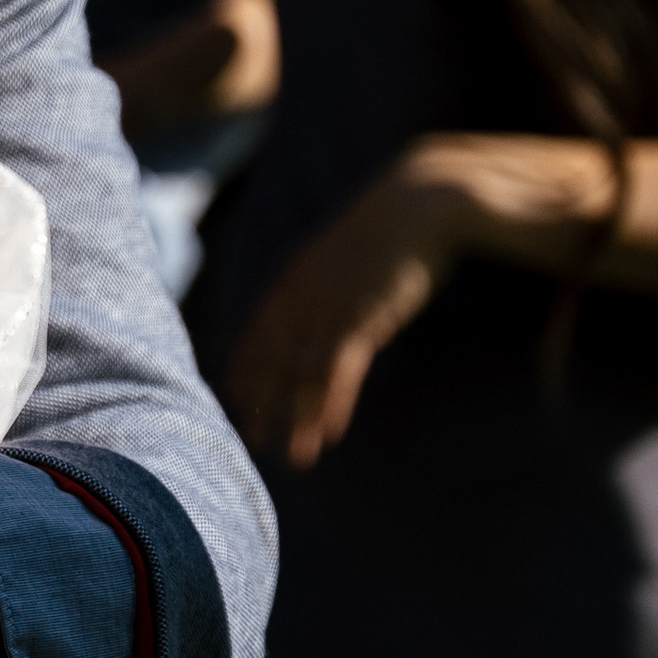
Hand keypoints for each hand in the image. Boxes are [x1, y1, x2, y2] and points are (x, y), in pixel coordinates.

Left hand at [224, 161, 461, 466]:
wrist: (421, 201)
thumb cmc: (392, 227)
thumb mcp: (348, 252)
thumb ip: (328, 278)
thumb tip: (330, 300)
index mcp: (296, 277)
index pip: (259, 331)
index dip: (247, 366)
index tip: (235, 397)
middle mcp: (302, 296)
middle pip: (274, 361)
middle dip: (263, 404)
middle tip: (252, 442)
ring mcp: (329, 308)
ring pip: (302, 375)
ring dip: (297, 420)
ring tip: (293, 457)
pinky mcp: (361, 317)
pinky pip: (338, 371)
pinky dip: (330, 404)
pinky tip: (328, 432)